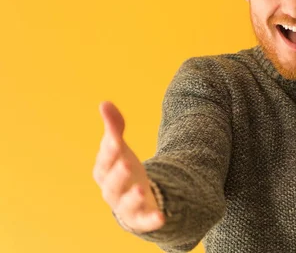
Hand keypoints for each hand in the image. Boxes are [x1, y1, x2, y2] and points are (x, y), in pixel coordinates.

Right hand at [93, 101, 164, 232]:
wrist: (134, 195)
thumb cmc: (122, 168)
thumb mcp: (120, 147)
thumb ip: (114, 126)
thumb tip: (104, 103)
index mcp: (104, 171)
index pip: (104, 161)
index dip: (110, 151)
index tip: (117, 140)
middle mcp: (111, 190)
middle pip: (112, 183)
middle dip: (119, 174)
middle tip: (127, 163)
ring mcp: (125, 206)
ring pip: (126, 204)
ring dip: (133, 197)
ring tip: (142, 188)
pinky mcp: (140, 218)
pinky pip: (145, 221)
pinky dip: (152, 220)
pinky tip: (162, 216)